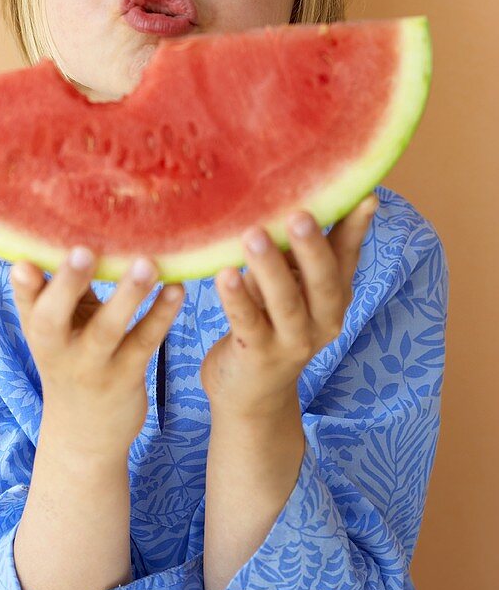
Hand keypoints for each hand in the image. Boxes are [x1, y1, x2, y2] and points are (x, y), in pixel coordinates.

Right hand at [11, 249, 183, 456]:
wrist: (83, 435)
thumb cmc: (71, 360)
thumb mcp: (57, 329)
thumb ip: (59, 288)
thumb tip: (68, 231)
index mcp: (37, 328)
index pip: (25, 301)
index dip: (23, 283)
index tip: (24, 262)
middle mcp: (58, 347)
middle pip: (55, 316)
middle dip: (68, 284)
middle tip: (83, 251)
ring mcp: (92, 365)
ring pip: (107, 329)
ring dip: (127, 295)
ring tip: (147, 264)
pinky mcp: (126, 376)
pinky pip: (145, 342)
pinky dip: (161, 314)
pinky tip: (177, 289)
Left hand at [200, 195, 378, 418]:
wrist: (251, 394)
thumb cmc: (269, 323)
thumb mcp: (288, 288)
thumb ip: (293, 253)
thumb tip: (289, 197)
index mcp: (333, 297)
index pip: (347, 258)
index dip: (356, 228)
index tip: (366, 195)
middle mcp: (322, 321)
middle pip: (323, 281)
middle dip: (312, 246)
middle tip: (299, 213)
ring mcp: (292, 342)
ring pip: (285, 303)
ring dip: (270, 268)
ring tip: (254, 235)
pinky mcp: (258, 356)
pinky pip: (248, 323)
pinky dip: (236, 299)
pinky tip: (223, 274)